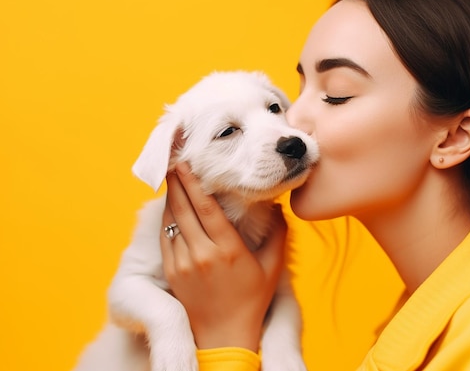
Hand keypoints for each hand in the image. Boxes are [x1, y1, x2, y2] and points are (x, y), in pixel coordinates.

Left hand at [160, 162, 286, 351]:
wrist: (224, 336)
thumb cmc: (252, 300)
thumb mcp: (272, 267)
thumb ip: (279, 234)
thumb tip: (278, 206)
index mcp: (228, 249)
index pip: (206, 207)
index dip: (194, 182)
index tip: (186, 163)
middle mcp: (202, 254)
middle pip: (184, 208)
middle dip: (177, 182)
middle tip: (174, 160)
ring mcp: (183, 264)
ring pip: (171, 221)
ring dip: (170, 197)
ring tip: (171, 177)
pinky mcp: (171, 273)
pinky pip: (165, 238)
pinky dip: (166, 219)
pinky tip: (169, 206)